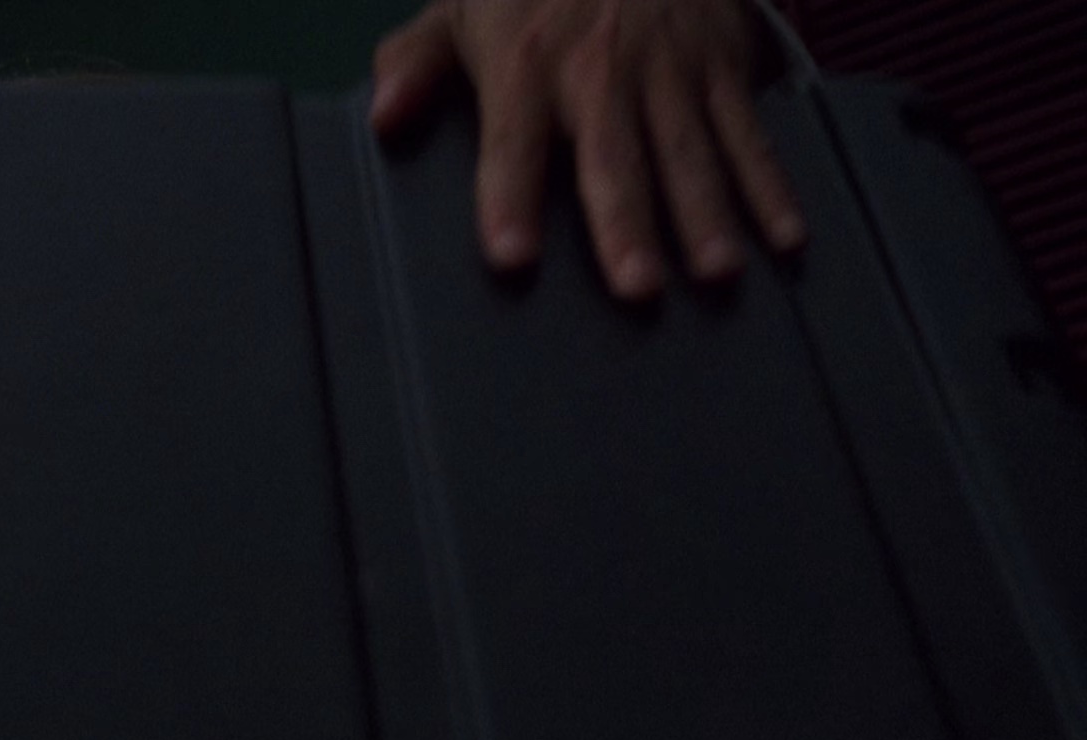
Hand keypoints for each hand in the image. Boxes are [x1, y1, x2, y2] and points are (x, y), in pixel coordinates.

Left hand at [371, 0, 807, 301]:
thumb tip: (381, 116)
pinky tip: (784, 238)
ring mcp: (667, 71)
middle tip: (636, 287)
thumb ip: (413, 62)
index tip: (512, 256)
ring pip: (690, 150)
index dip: (511, 199)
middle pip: (613, 157)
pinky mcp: (719, 67)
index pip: (513, 142)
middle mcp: (599, 71)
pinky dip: (771, 186)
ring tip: (715, 273)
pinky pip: (747, 133)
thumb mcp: (459, 4)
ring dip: (706, 214)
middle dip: (625, 223)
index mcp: (524, 62)